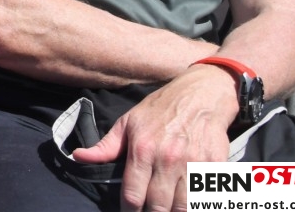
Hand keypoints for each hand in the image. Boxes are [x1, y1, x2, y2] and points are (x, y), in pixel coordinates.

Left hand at [72, 67, 236, 210]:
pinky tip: (188, 204)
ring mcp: (193, 164)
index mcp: (142, 149)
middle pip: (159, 206)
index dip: (129, 211)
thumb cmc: (160, 109)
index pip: (133, 194)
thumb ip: (105, 146)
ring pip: (183, 207)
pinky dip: (197, 205)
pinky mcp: (215, 167)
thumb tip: (78, 157)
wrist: (201, 95)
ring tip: (166, 210)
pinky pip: (206, 198)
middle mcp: (168, 159)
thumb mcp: (128, 122)